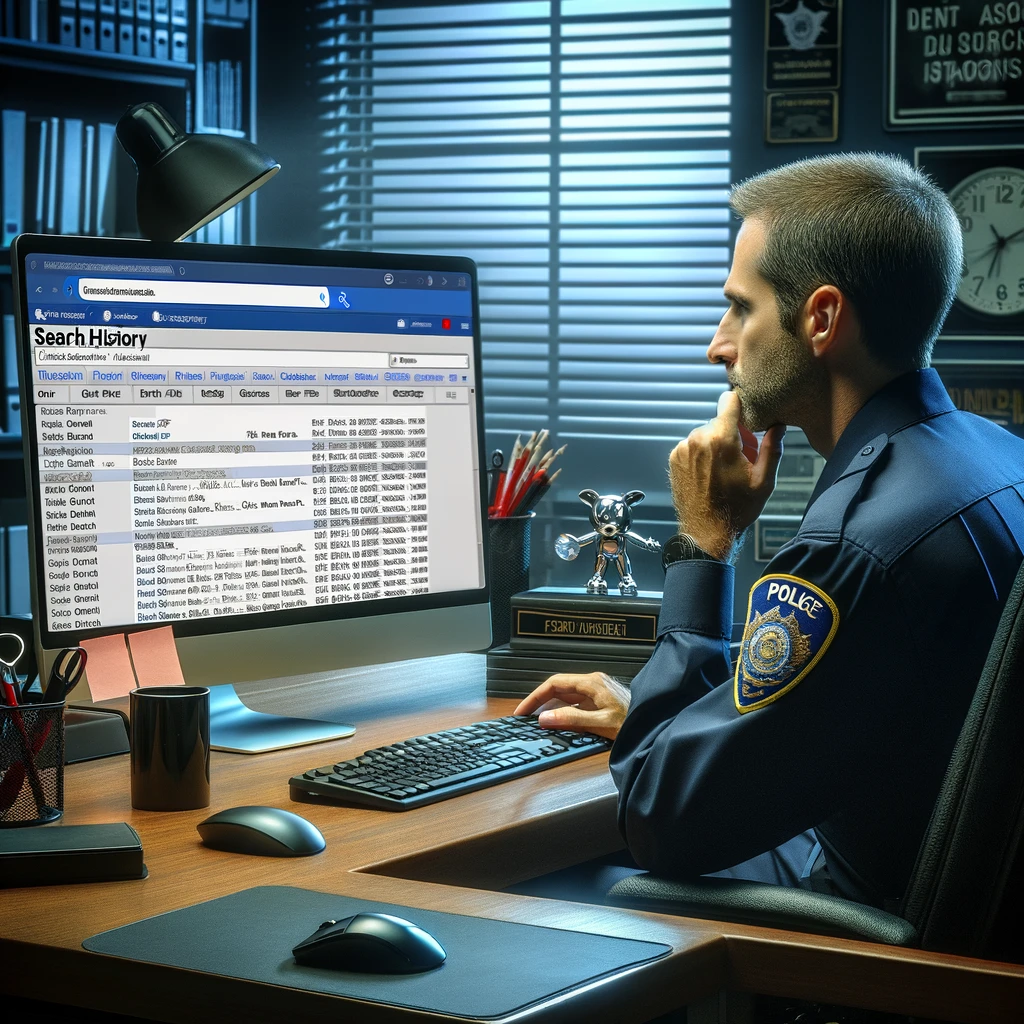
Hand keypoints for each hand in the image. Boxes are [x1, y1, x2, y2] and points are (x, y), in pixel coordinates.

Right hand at [512, 672, 630, 739]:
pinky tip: (558, 723)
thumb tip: (546, 717)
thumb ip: (573, 719)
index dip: (536, 697)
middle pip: (558, 689)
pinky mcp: (600, 702)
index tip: (523, 711)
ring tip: (537, 722)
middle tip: (524, 718)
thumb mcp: (602, 723)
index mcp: (591, 683)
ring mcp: (596, 692)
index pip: (555, 684)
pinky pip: (575, 705)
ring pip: (566, 697)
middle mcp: (592, 684)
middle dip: (540, 702)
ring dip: (551, 708)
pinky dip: (563, 713)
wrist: (657, 725)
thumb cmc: (635, 721)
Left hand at [668, 391, 785, 560]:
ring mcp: (683, 449)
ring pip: (705, 434)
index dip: (739, 406)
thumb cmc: (736, 509)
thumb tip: (778, 426)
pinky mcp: (674, 458)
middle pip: (719, 422)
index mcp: (721, 440)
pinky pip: (692, 445)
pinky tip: (709, 473)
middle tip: (740, 459)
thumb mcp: (764, 481)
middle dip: (731, 435)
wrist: (707, 532)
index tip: (746, 419)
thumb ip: (772, 449)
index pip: (729, 401)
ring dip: (715, 445)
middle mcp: (698, 439)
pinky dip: (701, 454)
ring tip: (724, 470)